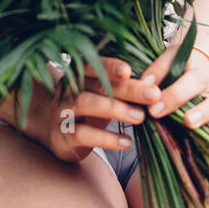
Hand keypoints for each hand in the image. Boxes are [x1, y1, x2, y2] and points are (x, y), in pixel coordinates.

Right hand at [9, 56, 163, 166]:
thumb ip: (120, 86)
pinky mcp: (61, 136)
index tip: (130, 70)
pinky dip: (106, 139)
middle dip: (126, 88)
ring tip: (141, 117)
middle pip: (96, 84)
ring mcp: (61, 111)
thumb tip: (158, 83)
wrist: (50, 129)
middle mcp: (68, 88)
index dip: (111, 66)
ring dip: (116, 109)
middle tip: (153, 94)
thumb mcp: (99, 93)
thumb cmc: (86, 107)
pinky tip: (126, 142)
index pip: (95, 64)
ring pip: (86, 104)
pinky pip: (82, 134)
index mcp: (79, 73)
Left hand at [139, 43, 208, 138]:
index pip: (189, 81)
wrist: (198, 65)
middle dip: (198, 110)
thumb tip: (145, 82)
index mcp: (196, 72)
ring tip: (197, 125)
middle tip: (185, 120)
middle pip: (208, 96)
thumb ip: (157, 70)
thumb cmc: (179, 68)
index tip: (155, 108)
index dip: (173, 95)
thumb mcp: (168, 61)